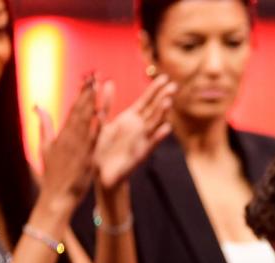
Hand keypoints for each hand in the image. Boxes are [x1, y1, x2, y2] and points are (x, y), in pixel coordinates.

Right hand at [34, 77, 100, 221]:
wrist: (57, 196)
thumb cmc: (53, 173)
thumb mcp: (45, 147)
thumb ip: (43, 125)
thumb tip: (37, 106)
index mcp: (62, 134)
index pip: (73, 108)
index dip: (81, 92)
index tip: (88, 78)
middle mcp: (70, 137)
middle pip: (79, 109)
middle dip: (87, 91)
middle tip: (95, 74)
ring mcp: (78, 146)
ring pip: (86, 119)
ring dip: (92, 101)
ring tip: (99, 85)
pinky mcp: (85, 156)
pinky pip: (93, 138)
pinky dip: (96, 125)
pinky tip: (102, 113)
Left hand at [94, 75, 175, 190]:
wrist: (100, 173)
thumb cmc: (102, 148)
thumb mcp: (103, 122)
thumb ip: (107, 103)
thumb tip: (109, 82)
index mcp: (130, 119)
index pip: (146, 101)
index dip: (155, 89)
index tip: (165, 77)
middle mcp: (139, 128)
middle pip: (154, 110)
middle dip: (163, 98)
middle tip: (174, 86)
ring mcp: (141, 141)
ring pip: (154, 124)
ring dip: (162, 114)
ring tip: (168, 102)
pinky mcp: (140, 155)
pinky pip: (151, 144)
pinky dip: (158, 137)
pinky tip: (166, 128)